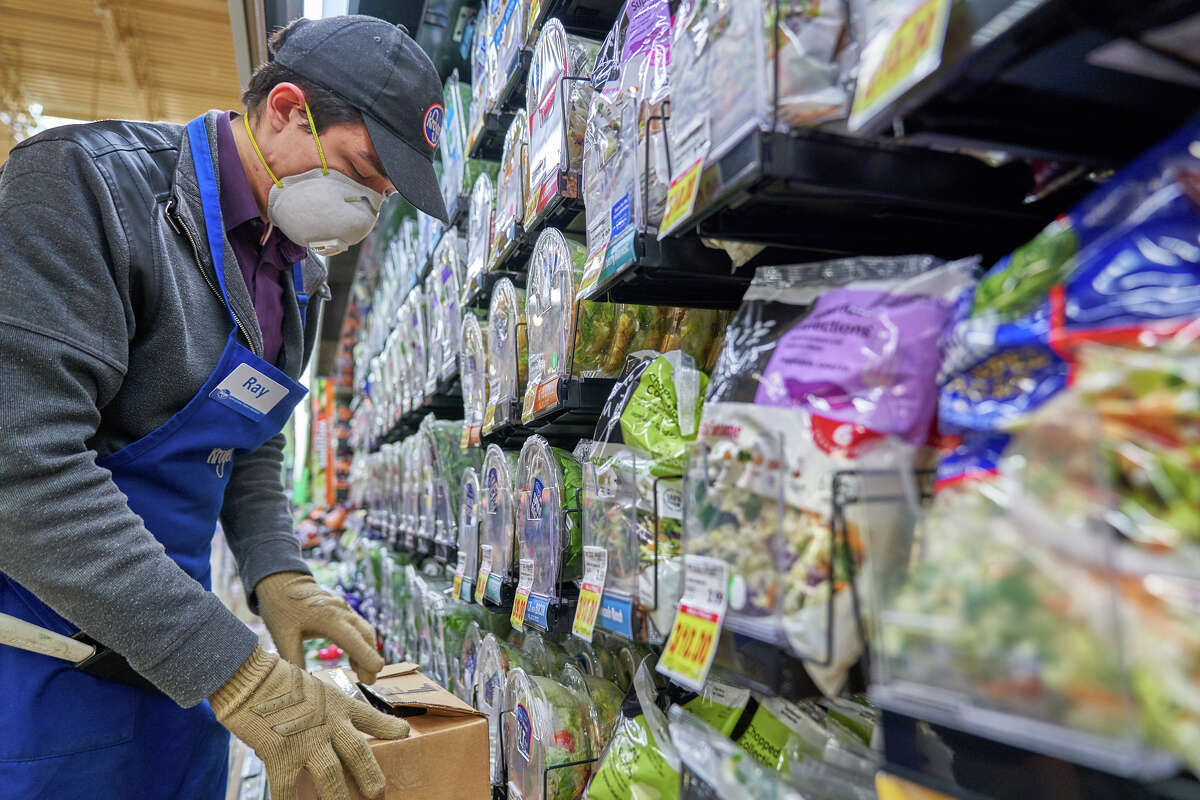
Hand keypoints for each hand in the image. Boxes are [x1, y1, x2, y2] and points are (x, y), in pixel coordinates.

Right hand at [212, 646, 409, 799]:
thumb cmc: (279, 683)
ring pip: (331, 776)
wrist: (251, 679)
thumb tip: (333, 732)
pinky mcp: (280, 754)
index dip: (389, 728)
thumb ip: (327, 712)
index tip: (404, 735)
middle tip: (378, 794)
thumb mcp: (315, 689)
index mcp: (338, 705)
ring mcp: (306, 740)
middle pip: (358, 754)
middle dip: (370, 777)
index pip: (370, 718)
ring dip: (338, 798)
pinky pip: (288, 789)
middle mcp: (328, 724)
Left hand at [256, 571, 383, 682]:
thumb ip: (293, 659)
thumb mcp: (282, 635)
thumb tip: (299, 686)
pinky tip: (356, 661)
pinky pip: (359, 628)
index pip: (352, 639)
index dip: (366, 655)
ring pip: (365, 631)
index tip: (376, 670)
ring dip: (368, 651)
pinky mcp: (344, 611)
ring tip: (366, 676)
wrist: (283, 583)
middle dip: (371, 658)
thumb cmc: (281, 609)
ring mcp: (345, 609)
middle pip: (364, 635)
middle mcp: (342, 611)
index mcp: (328, 617)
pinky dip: (362, 644)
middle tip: (371, 681)